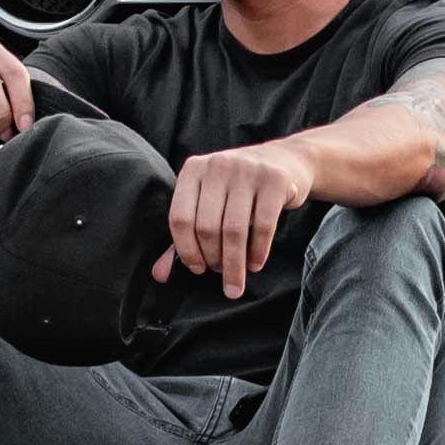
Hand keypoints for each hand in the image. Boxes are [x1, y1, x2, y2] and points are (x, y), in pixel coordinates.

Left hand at [152, 140, 315, 300]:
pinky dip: (257, 253)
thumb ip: (184, 235)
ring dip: (233, 265)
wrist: (284, 161)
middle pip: (206, 227)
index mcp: (193, 169)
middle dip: (212, 260)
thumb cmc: (238, 190)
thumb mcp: (208, 202)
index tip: (197, 269)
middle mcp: (218, 165)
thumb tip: (160, 275)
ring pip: (234, 230)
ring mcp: (248, 170)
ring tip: (235, 283)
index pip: (180, 218)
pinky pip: (262, 227)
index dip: (186, 250)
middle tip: (220, 274)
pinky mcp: (275, 180)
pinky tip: (255, 265)